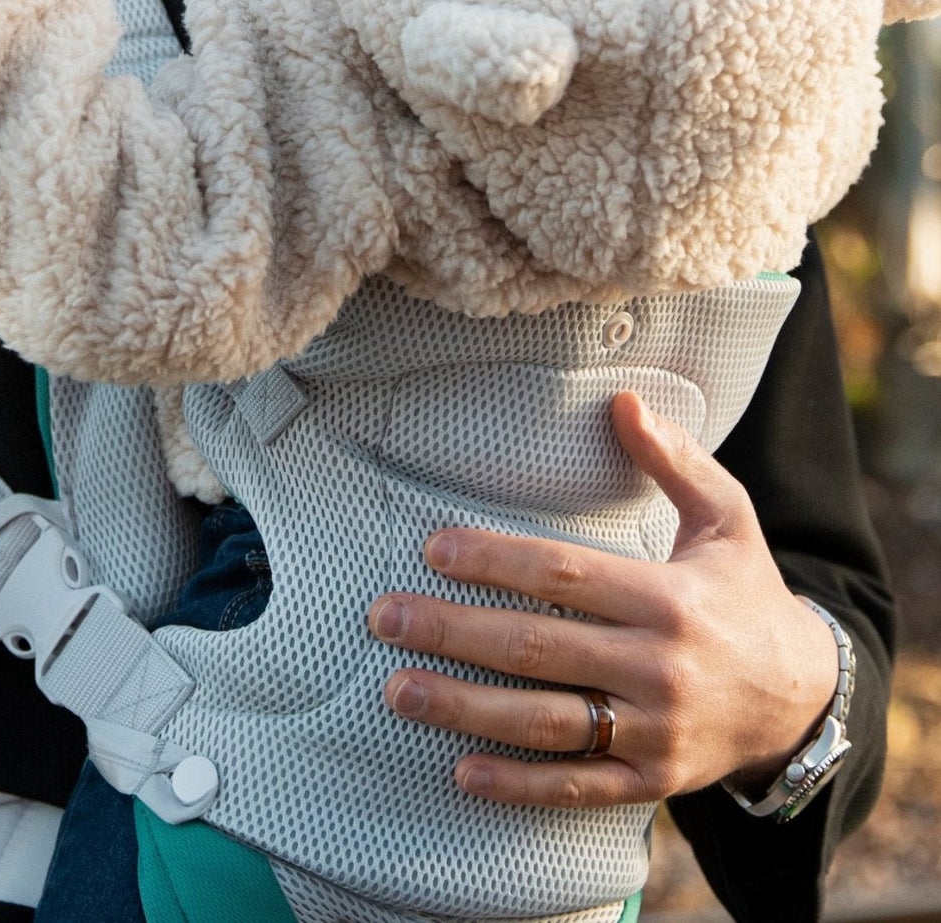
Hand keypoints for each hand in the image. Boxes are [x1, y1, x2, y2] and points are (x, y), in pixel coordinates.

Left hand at [367, 392, 840, 808]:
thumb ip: (674, 459)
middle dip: (453, 632)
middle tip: (384, 617)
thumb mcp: (726, 516)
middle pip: (538, 647)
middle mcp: (658, 667)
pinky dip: (518, 785)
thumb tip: (624, 400)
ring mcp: (654, 732)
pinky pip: (577, 787)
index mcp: (668, 597)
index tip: (433, 549)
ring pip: (546, 722)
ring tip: (397, 689)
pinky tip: (461, 771)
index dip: (495, 561)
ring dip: (465, 708)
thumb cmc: (745, 592)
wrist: (803, 698)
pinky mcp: (652, 781)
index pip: (564, 574)